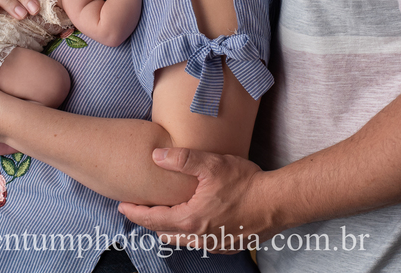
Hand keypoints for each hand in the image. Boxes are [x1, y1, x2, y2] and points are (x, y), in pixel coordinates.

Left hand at [118, 147, 279, 251]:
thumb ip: (182, 159)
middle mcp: (199, 236)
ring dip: (169, 229)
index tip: (123, 206)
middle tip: (138, 211)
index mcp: (191, 218)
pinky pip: (200, 243)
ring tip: (162, 217)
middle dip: (149, 222)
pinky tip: (193, 224)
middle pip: (164, 232)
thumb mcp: (212, 164)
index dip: (135, 213)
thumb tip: (156, 156)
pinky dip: (190, 234)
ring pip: (182, 240)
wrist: (277, 202)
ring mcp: (214, 242)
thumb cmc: (246, 183)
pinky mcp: (228, 244)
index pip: (153, 219)